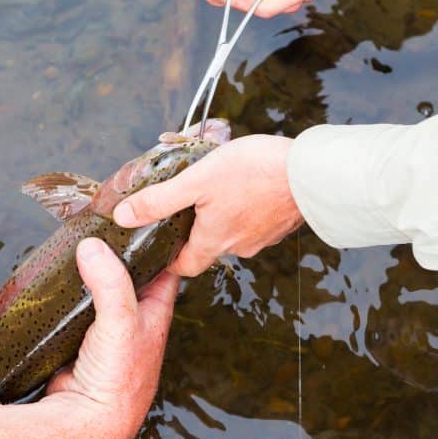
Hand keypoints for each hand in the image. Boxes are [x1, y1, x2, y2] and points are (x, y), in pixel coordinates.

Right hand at [45, 238, 178, 438]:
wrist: (85, 424)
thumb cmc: (116, 377)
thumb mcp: (121, 322)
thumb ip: (111, 282)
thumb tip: (92, 246)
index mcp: (155, 316)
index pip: (164, 269)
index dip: (159, 244)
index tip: (145, 216)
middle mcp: (133, 325)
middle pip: (127, 279)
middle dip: (115, 256)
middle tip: (98, 225)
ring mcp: (105, 336)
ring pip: (98, 295)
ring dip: (88, 276)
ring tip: (73, 244)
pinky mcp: (77, 345)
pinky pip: (73, 313)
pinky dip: (66, 297)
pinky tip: (54, 282)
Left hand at [112, 135, 302, 275]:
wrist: (314, 172)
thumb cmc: (255, 172)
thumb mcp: (196, 181)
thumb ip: (158, 200)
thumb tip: (123, 217)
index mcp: (214, 241)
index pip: (184, 266)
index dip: (170, 258)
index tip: (160, 242)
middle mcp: (239, 246)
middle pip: (208, 246)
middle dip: (196, 228)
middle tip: (187, 202)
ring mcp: (264, 237)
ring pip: (234, 232)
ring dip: (223, 214)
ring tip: (218, 186)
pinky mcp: (282, 223)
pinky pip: (256, 221)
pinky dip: (248, 208)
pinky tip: (248, 185)